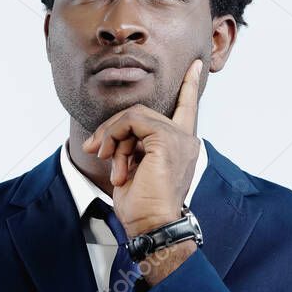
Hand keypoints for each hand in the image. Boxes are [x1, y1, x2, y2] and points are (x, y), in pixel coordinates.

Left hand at [81, 58, 202, 236]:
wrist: (152, 224)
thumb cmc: (143, 205)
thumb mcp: (136, 168)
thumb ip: (134, 146)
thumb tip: (111, 136)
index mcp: (182, 145)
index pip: (188, 109)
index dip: (190, 86)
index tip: (195, 66)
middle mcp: (185, 139)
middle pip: (143, 112)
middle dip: (113, 128)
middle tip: (96, 150)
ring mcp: (178, 138)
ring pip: (134, 115)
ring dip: (112, 136)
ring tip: (105, 158)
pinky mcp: (166, 139)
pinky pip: (132, 121)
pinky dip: (114, 135)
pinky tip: (110, 155)